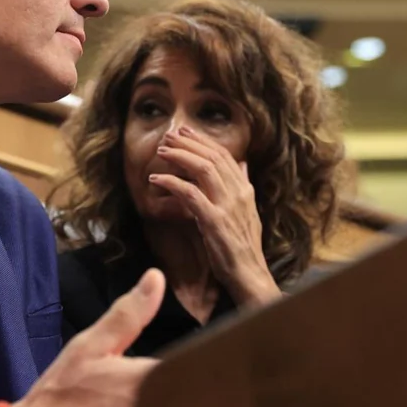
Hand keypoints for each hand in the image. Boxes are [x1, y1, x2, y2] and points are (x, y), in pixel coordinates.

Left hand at [151, 126, 279, 307]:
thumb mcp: (247, 212)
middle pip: (212, 157)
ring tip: (161, 152)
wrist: (249, 274)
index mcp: (245, 190)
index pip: (224, 155)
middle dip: (188, 143)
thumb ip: (242, 186)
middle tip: (168, 136)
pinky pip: (190, 194)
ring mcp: (228, 206)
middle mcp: (239, 193)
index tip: (184, 132)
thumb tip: (242, 163)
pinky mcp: (214, 221)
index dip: (203, 141)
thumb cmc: (243, 246)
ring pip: (203, 169)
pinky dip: (172, 183)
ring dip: (179, 156)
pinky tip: (157, 179)